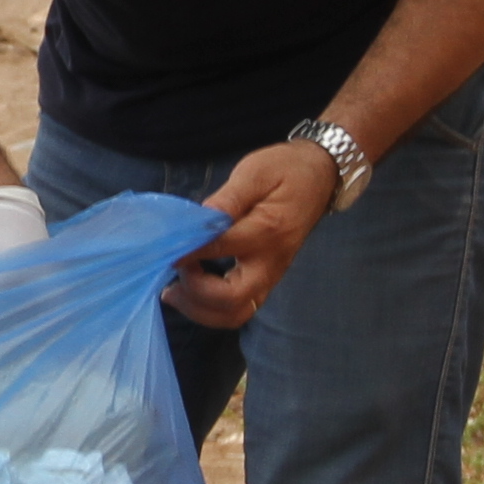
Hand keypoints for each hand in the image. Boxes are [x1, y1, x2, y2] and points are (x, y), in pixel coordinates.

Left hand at [168, 141, 341, 330]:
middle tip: (172, 272)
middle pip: (231, 300)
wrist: (320, 177)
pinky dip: (211, 308)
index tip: (162, 249)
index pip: (220, 248)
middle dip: (195, 293)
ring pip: (235, 313)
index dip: (187, 251)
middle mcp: (271, 262)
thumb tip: (199, 219)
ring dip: (201, 309)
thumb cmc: (286, 170)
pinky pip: (240, 308)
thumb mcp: (256, 172)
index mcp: (267, 231)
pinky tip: (190, 291)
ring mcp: (271, 275)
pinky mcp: (267, 280)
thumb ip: (228, 198)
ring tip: (173, 290)